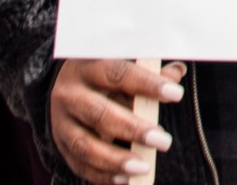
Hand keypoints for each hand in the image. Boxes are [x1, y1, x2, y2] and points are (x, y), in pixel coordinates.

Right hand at [50, 58, 186, 183]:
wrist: (69, 81)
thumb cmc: (108, 71)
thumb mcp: (126, 63)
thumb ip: (151, 69)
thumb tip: (174, 75)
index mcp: (88, 65)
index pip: (119, 74)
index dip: (148, 85)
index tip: (176, 95)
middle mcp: (69, 93)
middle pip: (99, 114)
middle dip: (133, 129)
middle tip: (164, 141)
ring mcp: (61, 122)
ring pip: (85, 144)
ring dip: (115, 159)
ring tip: (143, 167)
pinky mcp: (60, 144)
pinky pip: (78, 164)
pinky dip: (101, 175)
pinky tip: (125, 179)